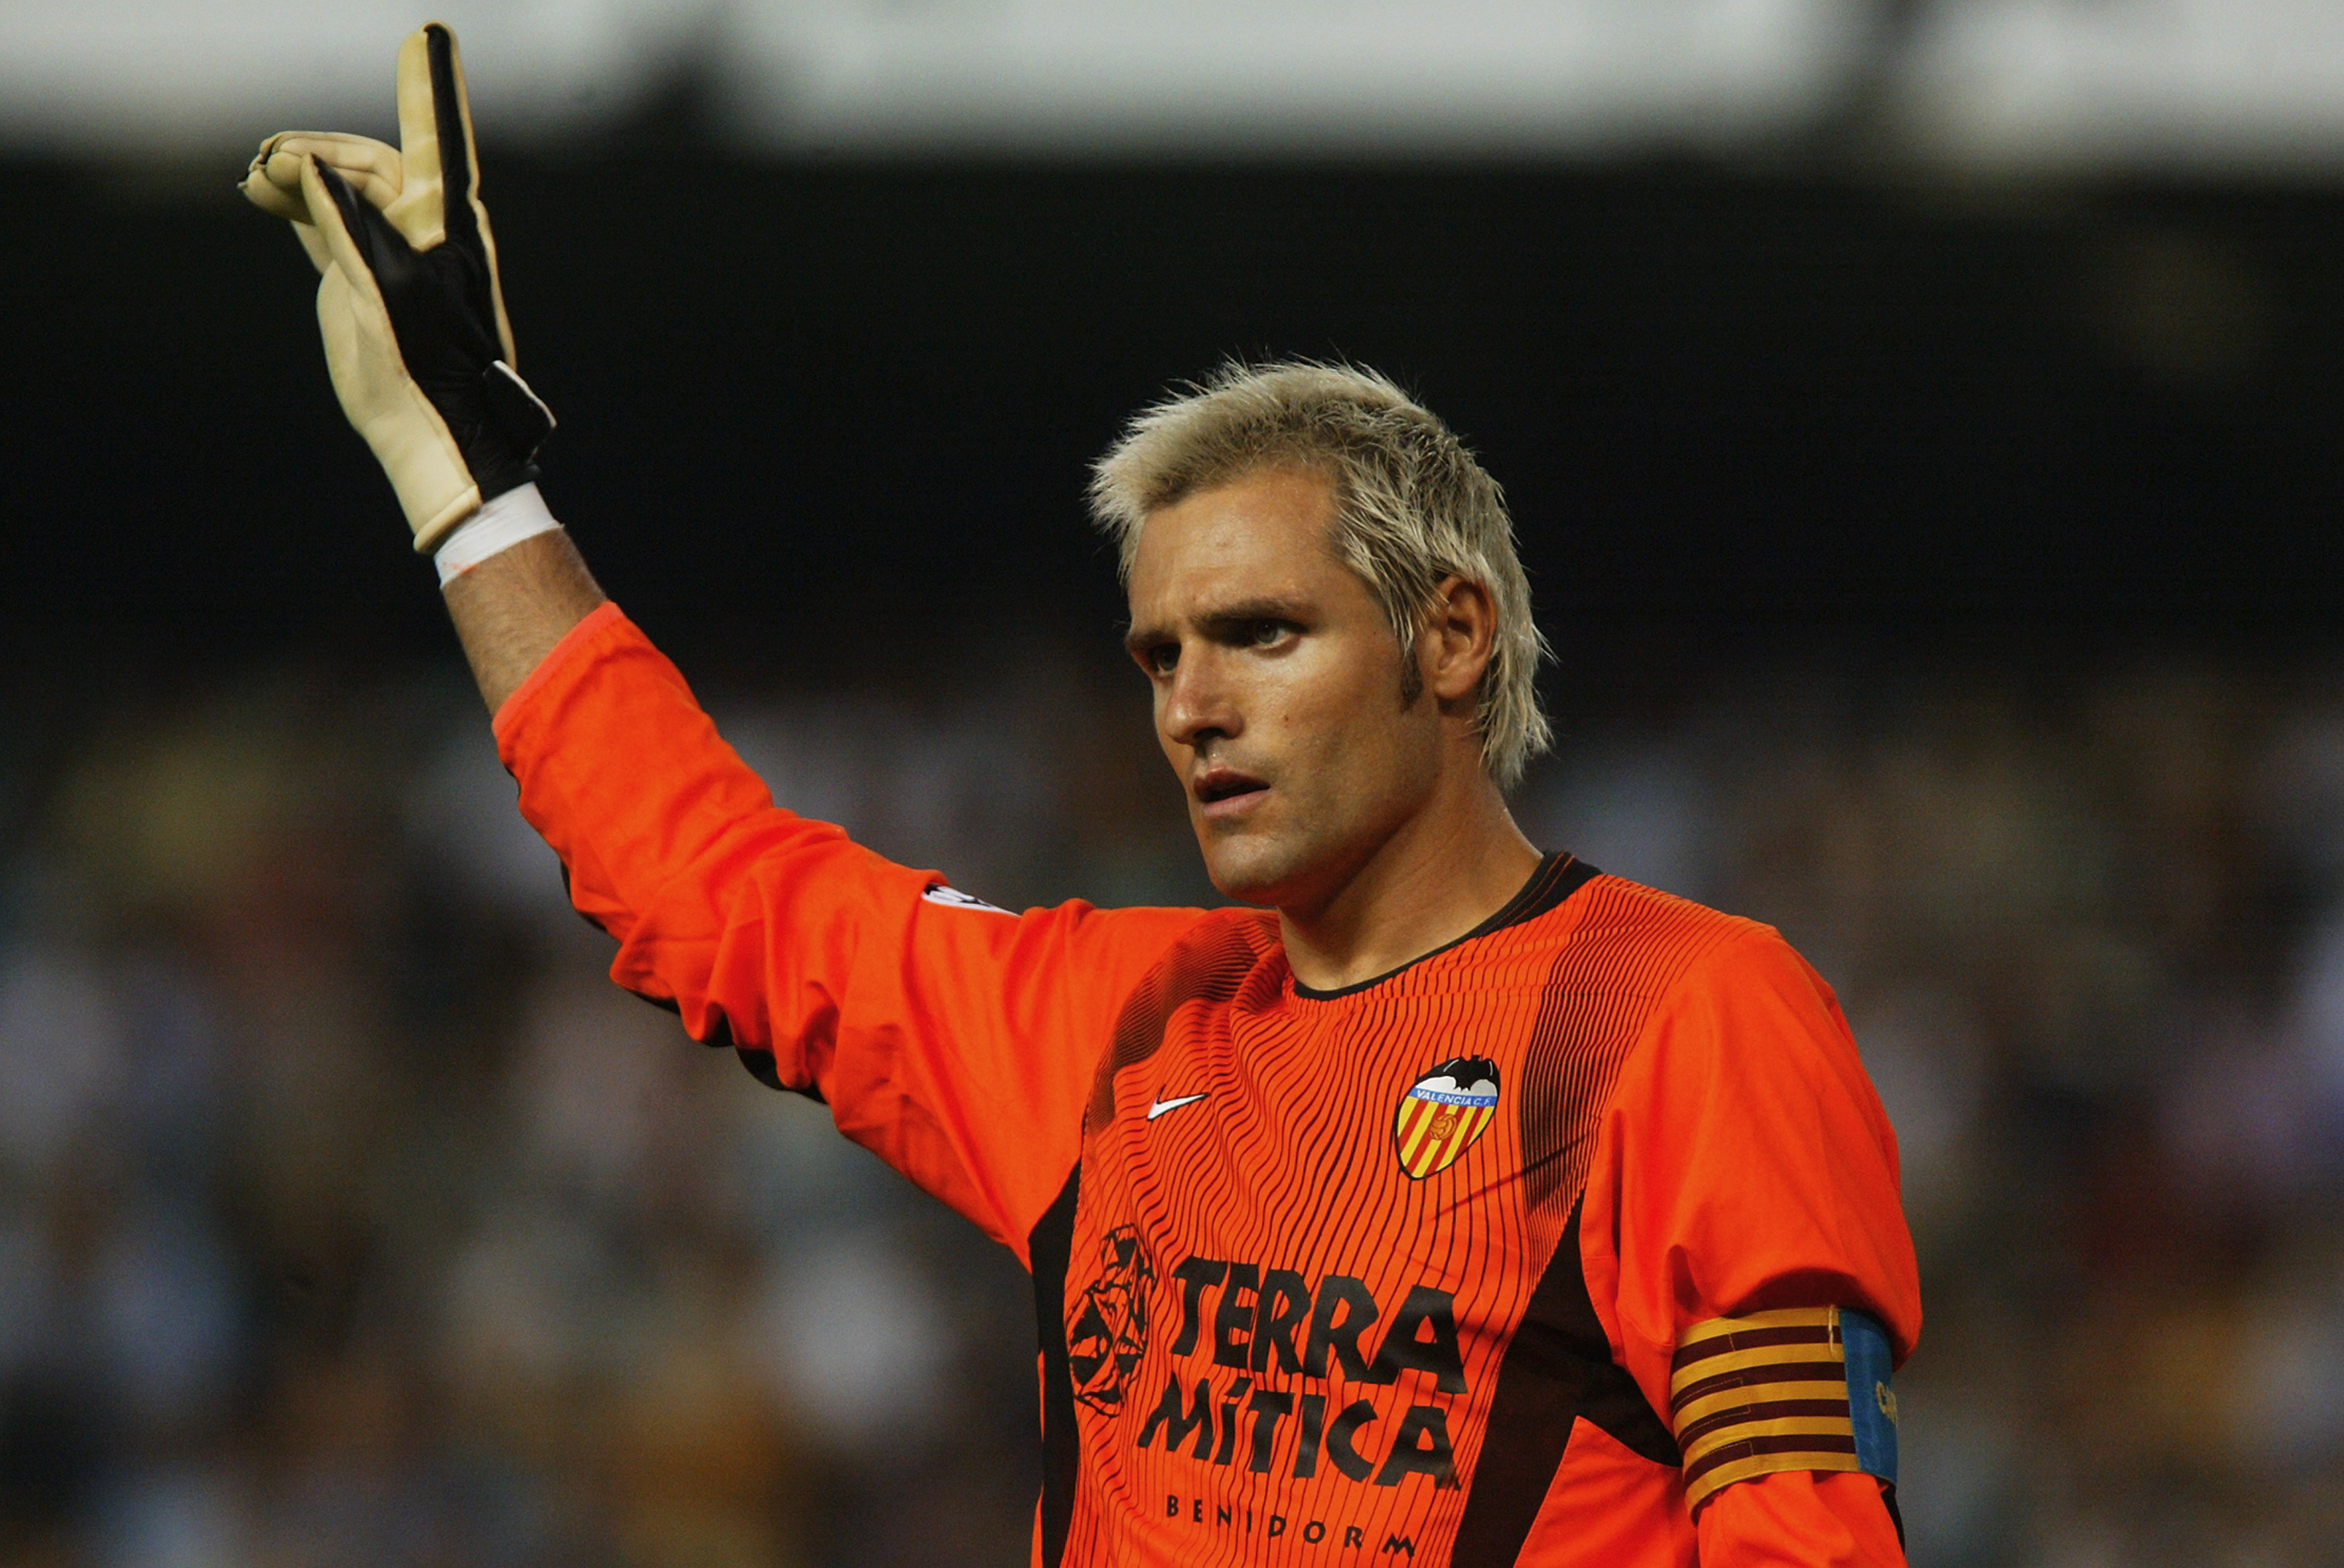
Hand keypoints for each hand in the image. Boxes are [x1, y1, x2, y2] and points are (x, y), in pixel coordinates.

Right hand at [242, 23, 552, 551]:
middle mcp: (426, 229)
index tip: (429, 35)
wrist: (433, 432)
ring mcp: (393, 252)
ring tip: (255, 177)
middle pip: (370, 162)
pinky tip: (264, 193)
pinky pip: (328, 222)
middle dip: (318, 150)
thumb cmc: (425, 365)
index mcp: (446, 222)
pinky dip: (297, 203)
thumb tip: (308, 168)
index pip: (435, 136)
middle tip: (266, 162)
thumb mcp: (382, 287)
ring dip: (300, 174)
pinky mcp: (363, 278)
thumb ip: (345, 221)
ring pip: (343, 189)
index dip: (428, 85)